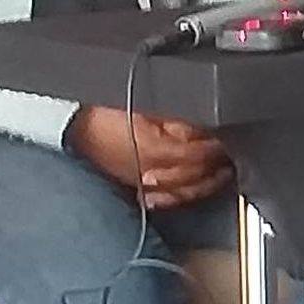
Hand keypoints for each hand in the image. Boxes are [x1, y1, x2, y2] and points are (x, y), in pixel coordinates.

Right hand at [67, 107, 234, 210]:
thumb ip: (177, 114)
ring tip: (224, 169)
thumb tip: (204, 120)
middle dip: (219, 160)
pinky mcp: (136, 188)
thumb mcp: (145, 105)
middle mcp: (152, 173)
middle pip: (198, 172)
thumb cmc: (102, 113)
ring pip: (186, 190)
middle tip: (234, 150)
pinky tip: (197, 188)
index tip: (230, 134)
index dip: (218, 142)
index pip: (200, 150)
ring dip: (208, 180)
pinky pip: (168, 198)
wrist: (69, 126)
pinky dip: (185, 194)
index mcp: (157, 150)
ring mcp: (144, 184)